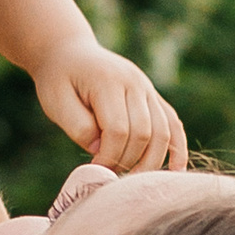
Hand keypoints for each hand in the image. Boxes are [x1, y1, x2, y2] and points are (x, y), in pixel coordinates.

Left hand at [34, 36, 187, 173]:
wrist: (69, 53)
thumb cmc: (58, 80)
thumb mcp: (56, 102)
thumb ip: (78, 126)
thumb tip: (101, 150)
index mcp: (108, 82)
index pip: (118, 129)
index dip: (108, 156)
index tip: (93, 171)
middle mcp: (134, 83)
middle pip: (143, 133)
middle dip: (127, 161)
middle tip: (109, 178)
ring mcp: (147, 89)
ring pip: (162, 131)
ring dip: (151, 161)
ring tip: (133, 181)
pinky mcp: (153, 96)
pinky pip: (173, 123)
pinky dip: (177, 148)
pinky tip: (176, 170)